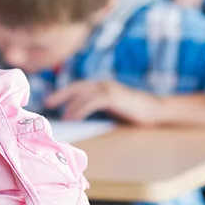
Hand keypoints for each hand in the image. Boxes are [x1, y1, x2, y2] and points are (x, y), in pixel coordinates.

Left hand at [44, 80, 163, 125]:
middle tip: (46, 104)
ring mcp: (109, 89)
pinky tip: (72, 117)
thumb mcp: (113, 110)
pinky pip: (92, 101)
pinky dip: (80, 109)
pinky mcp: (114, 96)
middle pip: (76, 87)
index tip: (49, 101)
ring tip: (59, 117)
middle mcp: (103, 85)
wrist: (157, 111)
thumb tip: (78, 119)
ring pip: (82, 94)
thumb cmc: (135, 114)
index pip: (78, 87)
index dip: (63, 93)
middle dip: (60, 95)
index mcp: (102, 87)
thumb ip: (98, 110)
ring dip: (69, 105)